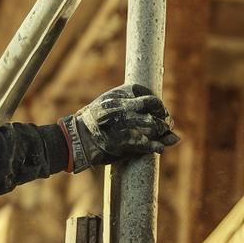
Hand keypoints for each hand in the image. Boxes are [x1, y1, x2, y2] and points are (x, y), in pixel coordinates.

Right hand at [63, 83, 180, 171]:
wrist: (79, 138)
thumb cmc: (94, 120)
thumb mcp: (109, 102)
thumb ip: (130, 102)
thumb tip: (151, 104)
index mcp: (121, 95)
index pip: (150, 96)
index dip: (156, 104)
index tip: (156, 109)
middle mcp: (127, 108)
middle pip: (156, 108)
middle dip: (163, 116)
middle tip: (164, 122)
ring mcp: (130, 125)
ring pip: (157, 126)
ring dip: (162, 131)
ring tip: (161, 134)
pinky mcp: (131, 143)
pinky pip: (153, 144)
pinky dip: (159, 146)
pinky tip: (159, 147)